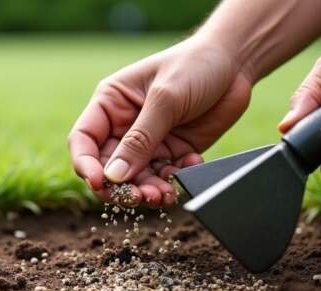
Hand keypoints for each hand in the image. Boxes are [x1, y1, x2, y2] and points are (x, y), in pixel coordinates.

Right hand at [68, 38, 252, 206]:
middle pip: (110, 167)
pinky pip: (166, 176)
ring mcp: (150, 141)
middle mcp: (125, 125)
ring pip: (138, 178)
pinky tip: (192, 164)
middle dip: (122, 186)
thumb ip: (140, 139)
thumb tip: (114, 176)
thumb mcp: (165, 99)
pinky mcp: (174, 152)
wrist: (235, 63)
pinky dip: (176, 179)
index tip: (99, 184)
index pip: (84, 140)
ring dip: (149, 190)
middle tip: (138, 198)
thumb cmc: (194, 65)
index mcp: (111, 103)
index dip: (86, 165)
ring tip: (165, 195)